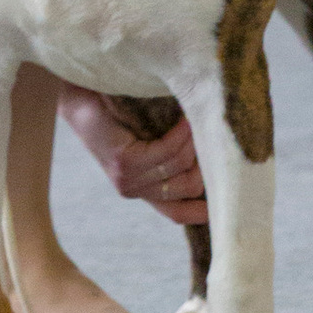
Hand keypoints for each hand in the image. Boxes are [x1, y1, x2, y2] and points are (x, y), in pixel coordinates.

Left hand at [56, 88, 209, 228]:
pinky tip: (183, 120)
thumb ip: (177, 154)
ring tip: (194, 119)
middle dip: (206, 160)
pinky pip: (167, 152)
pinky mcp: (124, 164)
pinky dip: (181, 135)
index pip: (181, 214)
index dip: (207, 209)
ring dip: (194, 141)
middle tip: (208, 132)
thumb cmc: (122, 114)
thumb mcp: (153, 140)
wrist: (83, 98)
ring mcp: (129, 181)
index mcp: (145, 191)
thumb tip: (220, 155)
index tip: (229, 190)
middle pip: (191, 186)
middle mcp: (137, 191)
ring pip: (182, 167)